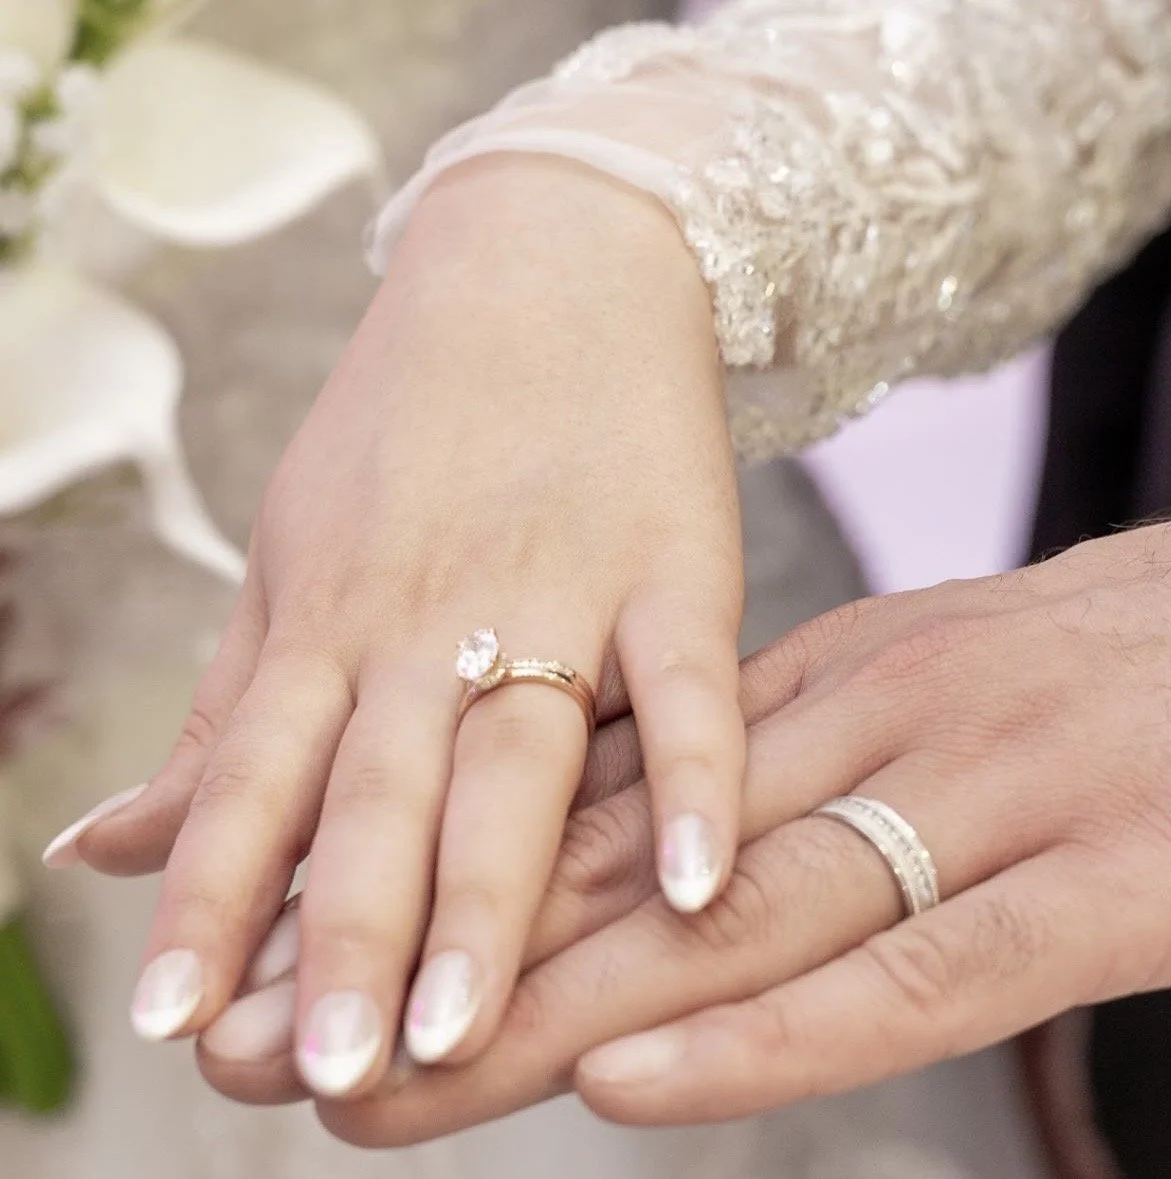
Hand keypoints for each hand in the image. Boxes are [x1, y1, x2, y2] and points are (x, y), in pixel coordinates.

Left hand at [47, 156, 746, 1096]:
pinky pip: (681, 683)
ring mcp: (557, 588)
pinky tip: (695, 884)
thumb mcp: (292, 554)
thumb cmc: (412, 422)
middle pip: (379, 794)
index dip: (209, 904)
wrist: (542, 264)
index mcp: (332, 618)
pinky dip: (694, 779)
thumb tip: (100, 848)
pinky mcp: (673, 564)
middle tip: (330, 1073)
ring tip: (461, 1031)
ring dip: (486, 896)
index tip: (180, 1028)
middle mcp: (429, 617)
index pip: (253, 782)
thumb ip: (225, 713)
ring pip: (513, 759)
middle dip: (348, 939)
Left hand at [199, 523, 1170, 1144]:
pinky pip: (910, 972)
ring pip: (722, 924)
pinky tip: (628, 1083)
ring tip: (370, 1092)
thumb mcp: (909, 682)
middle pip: (613, 867)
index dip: (434, 878)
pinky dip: (766, 1034)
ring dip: (539, 1013)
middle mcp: (864, 728)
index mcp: (812, 684)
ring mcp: (979, 797)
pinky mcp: (1103, 883)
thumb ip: (780, 751)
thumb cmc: (1091, 668)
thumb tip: (649, 829)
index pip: (589, 793)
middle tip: (257, 1042)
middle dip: (425, 960)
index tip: (292, 942)